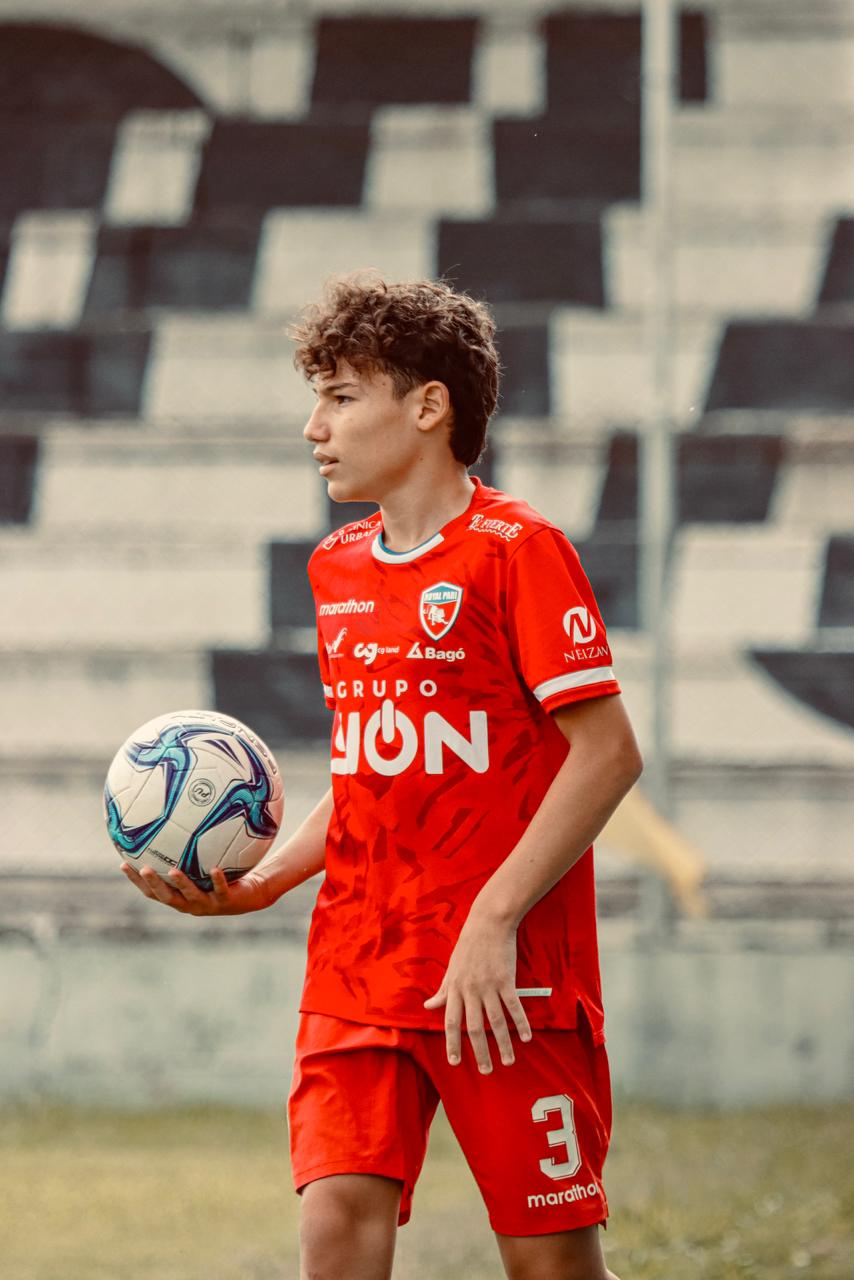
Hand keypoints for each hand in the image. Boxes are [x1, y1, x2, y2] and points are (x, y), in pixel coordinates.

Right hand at [120, 862, 266, 915]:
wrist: (247, 896)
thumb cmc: (219, 876)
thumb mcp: (201, 864)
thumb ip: (186, 850)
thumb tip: (171, 820)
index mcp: (178, 896)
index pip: (152, 891)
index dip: (136, 880)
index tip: (123, 864)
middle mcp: (189, 903)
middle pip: (166, 896)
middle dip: (154, 883)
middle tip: (143, 868)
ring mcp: (207, 904)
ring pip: (191, 896)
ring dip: (181, 883)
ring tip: (174, 870)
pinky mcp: (226, 902)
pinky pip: (220, 890)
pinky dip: (217, 880)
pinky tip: (215, 868)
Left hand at [423, 910, 531, 1072]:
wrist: (488, 923)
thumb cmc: (468, 945)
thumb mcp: (451, 968)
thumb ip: (443, 990)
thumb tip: (428, 1005)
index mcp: (455, 988)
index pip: (451, 1022)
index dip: (452, 1043)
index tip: (454, 1062)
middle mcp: (470, 990)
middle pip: (473, 1027)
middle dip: (480, 1051)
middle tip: (486, 1070)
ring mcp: (488, 986)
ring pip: (494, 1021)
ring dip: (502, 1044)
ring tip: (508, 1061)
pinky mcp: (506, 980)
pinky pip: (513, 1007)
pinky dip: (520, 1023)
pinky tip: (525, 1038)